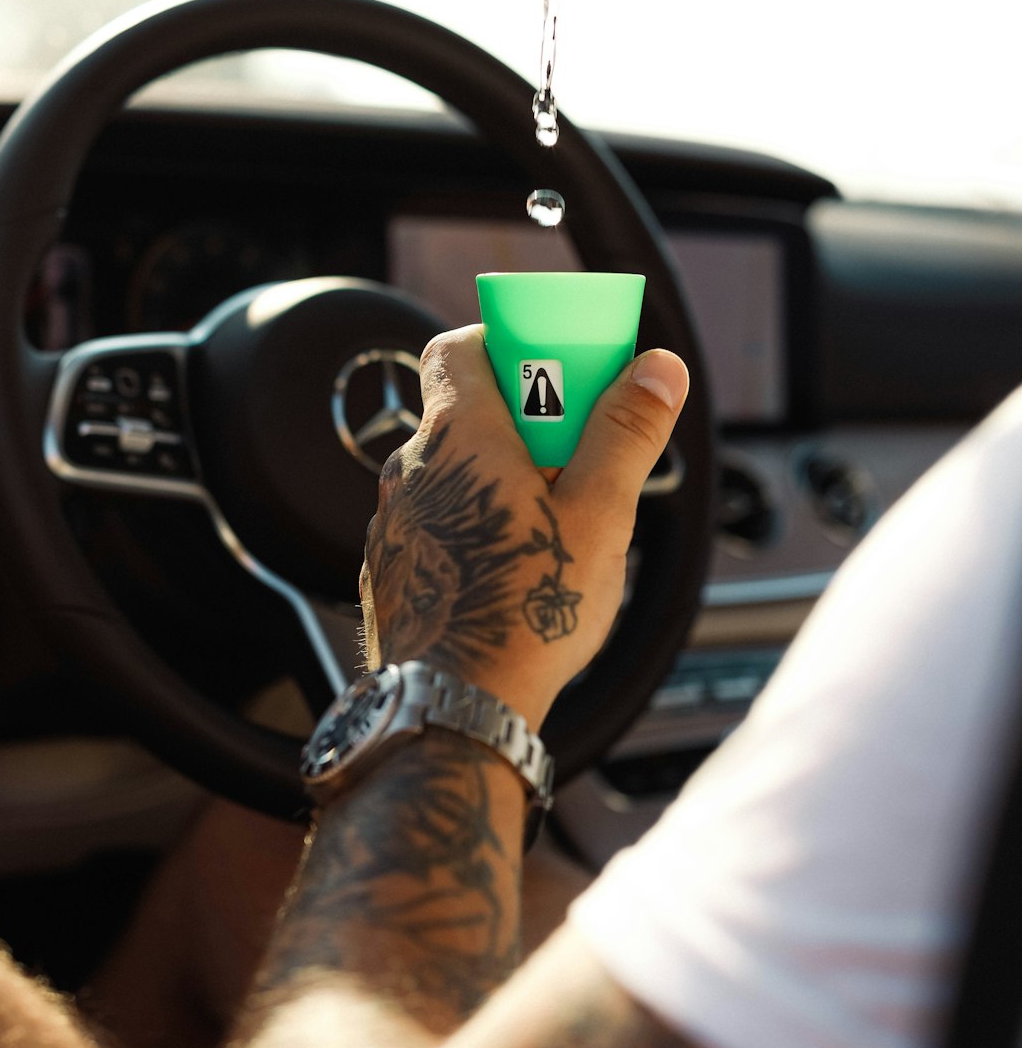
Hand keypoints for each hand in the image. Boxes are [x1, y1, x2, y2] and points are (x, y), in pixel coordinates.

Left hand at [360, 325, 688, 728]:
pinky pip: (434, 526)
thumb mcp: (599, 513)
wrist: (454, 704)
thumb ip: (626, 433)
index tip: (555, 366)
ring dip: (496, 481)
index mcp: (460, 436)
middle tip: (576, 460)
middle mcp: (413, 470)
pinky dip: (471, 528)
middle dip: (521, 424)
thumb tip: (656, 368)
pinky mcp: (390, 570)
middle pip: (463, 413)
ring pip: (451, 476)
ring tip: (550, 526)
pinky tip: (510, 570)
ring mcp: (394, 522)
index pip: (459, 347)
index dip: (506, 343)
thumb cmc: (525, 610)